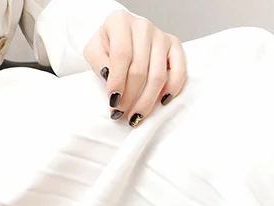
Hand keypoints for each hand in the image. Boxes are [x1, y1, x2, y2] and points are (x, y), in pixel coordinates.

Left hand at [84, 10, 186, 126]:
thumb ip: (98, 61)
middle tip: (122, 112)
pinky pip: (179, 72)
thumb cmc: (110, 46)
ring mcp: (161, 37)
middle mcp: (143, 27)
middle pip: (140, 69)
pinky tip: (162, 101)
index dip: (118, 82)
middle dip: (130, 96)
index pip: (122, 56)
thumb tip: (109, 76)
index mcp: (120, 21)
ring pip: (158, 76)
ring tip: (136, 115)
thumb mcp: (94, 49)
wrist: (124, 36)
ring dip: (147, 100)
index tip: (113, 102)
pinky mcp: (175, 47)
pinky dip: (172, 90)